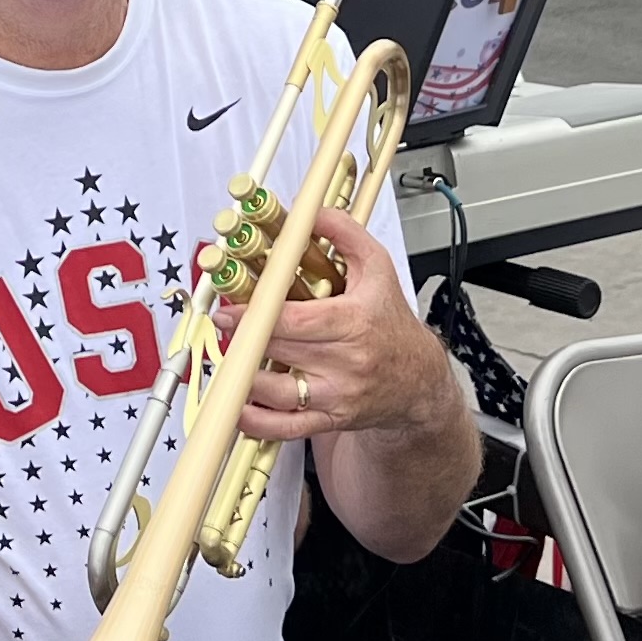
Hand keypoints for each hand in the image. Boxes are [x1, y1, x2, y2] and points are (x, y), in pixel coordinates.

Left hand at [226, 208, 457, 445]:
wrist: (417, 381)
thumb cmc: (391, 323)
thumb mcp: (378, 267)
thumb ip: (345, 233)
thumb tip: (311, 212)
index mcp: (355, 322)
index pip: (297, 320)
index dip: (258, 315)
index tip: (231, 310)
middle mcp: (346, 362)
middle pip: (282, 350)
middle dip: (245, 338)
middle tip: (223, 326)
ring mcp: (336, 394)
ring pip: (279, 392)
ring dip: (245, 378)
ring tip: (229, 360)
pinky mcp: (329, 419)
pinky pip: (287, 428)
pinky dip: (258, 422)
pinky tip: (238, 408)